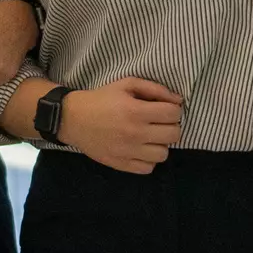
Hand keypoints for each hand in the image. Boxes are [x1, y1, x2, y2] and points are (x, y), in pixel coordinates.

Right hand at [58, 78, 183, 174]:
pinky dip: (148, 159)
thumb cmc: (102, 98)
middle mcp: (135, 134)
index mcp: (136, 111)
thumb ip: (155, 89)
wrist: (73, 119)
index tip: (165, 109)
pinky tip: (140, 148)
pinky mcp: (121, 165)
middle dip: (171, 126)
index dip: (174, 110)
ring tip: (150, 136)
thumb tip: (178, 100)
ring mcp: (128, 152)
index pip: (173, 114)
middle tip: (159, 122)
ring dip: (160, 144)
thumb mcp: (127, 84)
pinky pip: (148, 168)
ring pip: (163, 155)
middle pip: (173, 135)